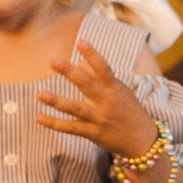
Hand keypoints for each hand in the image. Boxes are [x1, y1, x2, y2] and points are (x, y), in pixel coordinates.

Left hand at [37, 43, 157, 157]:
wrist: (143, 141)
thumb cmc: (130, 111)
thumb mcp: (120, 91)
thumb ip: (99, 76)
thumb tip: (81, 62)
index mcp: (114, 88)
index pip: (103, 68)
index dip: (93, 55)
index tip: (81, 42)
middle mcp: (107, 102)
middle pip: (87, 86)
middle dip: (70, 73)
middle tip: (54, 61)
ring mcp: (99, 118)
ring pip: (76, 109)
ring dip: (57, 101)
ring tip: (39, 94)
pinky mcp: (93, 133)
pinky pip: (71, 128)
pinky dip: (55, 123)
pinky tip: (39, 117)